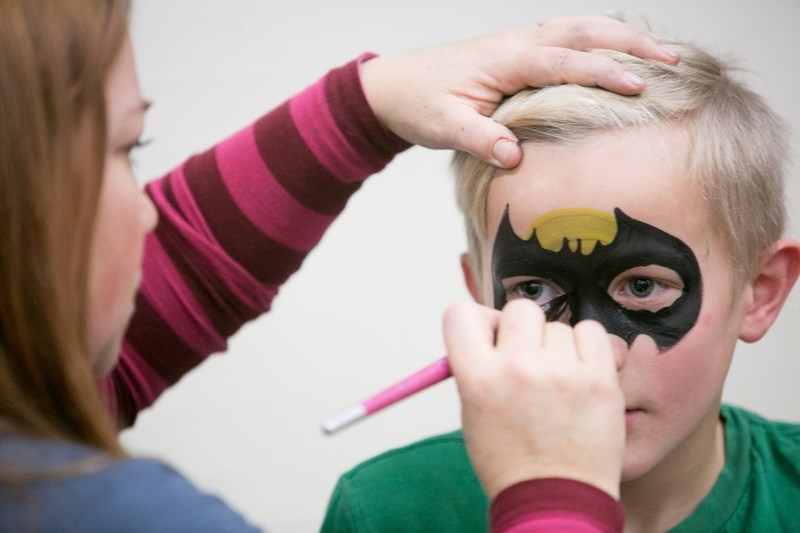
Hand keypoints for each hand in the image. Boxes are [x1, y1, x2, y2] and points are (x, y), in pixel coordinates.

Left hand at [360, 15, 678, 167]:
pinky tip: (619, 54)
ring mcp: (520, 43)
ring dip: (621, 37)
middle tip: (672, 62)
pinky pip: (568, 37)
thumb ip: (478, 138)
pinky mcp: (520, 52)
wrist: (396, 86)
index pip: (563, 61)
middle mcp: (517, 43)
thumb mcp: (443, 126)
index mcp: (504, 59)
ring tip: (663, 55)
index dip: (602, 73)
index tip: (638, 87)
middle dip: (630, 44)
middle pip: (583, 32)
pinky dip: (600, 40)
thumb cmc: (420, 103)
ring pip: (580, 28)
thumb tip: (514, 156)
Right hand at [444, 299, 624, 499]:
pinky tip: (580, 374)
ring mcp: (560, 372)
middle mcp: (516, 368)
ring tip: (557, 383)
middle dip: (522, 330)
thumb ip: (478, 364)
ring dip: (557, 346)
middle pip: (518, 309)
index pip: (461, 313)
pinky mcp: (599, 378)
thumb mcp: (473, 412)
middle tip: (528, 360)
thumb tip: (493, 325)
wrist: (556, 500)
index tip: (490, 334)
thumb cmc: (513, 460)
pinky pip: (592, 332)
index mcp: (476, 377)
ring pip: (558, 325)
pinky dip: (587, 347)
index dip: (477, 321)